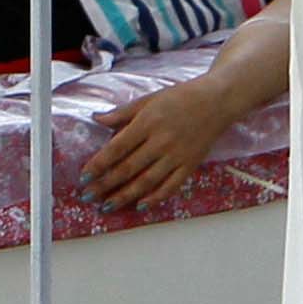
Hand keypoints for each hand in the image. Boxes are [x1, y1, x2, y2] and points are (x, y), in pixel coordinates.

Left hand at [81, 73, 237, 207]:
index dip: (99, 164)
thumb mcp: (148, 100)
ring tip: (107, 206)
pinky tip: (140, 205)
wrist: (218, 101)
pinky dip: (156, 198)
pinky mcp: (191, 165)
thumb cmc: (180, 97)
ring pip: (148, 181)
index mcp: (147, 123)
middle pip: (129, 168)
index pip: (117, 148)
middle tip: (88, 196)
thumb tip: (96, 118)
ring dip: (125, 196)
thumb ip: (122, 113)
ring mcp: (178, 155)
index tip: (84, 176)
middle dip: (106, 184)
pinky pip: (172, 185)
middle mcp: (162, 142)